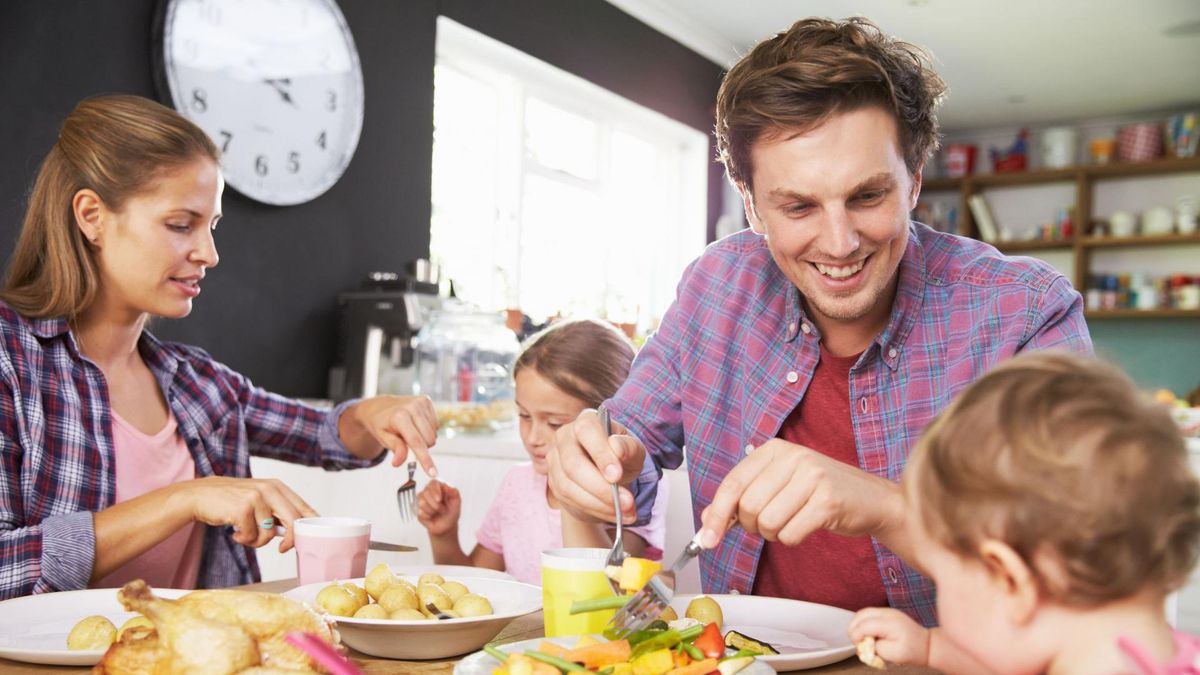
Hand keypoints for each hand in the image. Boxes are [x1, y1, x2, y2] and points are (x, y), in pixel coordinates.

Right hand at [173, 476, 317, 551]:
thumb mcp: (259, 499)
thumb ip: (277, 512)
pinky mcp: (242, 509)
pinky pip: (252, 536)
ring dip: (257, 541)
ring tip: (245, 534)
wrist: (200, 496)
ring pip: (270, 533)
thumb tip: (299, 533)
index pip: (303, 507)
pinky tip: (235, 533)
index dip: (310, 525)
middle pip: (293, 521)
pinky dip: (244, 540)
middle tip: (282, 549)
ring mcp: (256, 498)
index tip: (309, 539)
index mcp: (278, 487)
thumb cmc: (232, 501)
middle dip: (291, 540)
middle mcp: (269, 489)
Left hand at [347, 395, 438, 473]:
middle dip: (421, 447)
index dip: (425, 459)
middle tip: (407, 442)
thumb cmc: (381, 424)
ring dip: (424, 438)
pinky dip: (427, 429)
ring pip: (434, 434)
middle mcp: (412, 407)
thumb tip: (398, 463)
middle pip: (429, 440)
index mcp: (400, 416)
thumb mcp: (382, 438)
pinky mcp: (427, 400)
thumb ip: (394, 449)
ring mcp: (421, 402)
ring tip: (410, 431)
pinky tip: (416, 424)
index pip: (416, 442)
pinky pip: (435, 425)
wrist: (380, 406)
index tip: (433, 473)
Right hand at [416, 480, 461, 535]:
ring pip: (422, 503)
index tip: (439, 499)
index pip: (432, 483)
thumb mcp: (457, 501)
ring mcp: (421, 501)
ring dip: (432, 511)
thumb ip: (454, 492)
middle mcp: (428, 492)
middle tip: (442, 509)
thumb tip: (446, 486)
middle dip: (435, 504)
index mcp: (438, 488)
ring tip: (437, 512)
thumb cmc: (451, 513)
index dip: (435, 490)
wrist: (447, 526)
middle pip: (425, 492)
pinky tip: (431, 517)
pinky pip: (420, 512)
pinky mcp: (418, 511)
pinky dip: (428, 517)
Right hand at [546, 408, 645, 523]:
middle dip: (600, 488)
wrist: (609, 474)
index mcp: (585, 422)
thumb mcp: (633, 450)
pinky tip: (614, 513)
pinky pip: (570, 500)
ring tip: (626, 512)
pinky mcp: (553, 483)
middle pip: (572, 464)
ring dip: (599, 504)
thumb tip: (616, 447)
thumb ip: (629, 447)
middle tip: (627, 503)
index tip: (617, 476)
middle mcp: (564, 437)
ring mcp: (555, 461)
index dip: (600, 453)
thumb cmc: (621, 456)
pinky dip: (595, 510)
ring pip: (568, 487)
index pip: (586, 431)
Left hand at [698, 438, 903, 548]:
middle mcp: (793, 457)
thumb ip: (742, 499)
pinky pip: (790, 534)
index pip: (733, 483)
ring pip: (768, 523)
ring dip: (774, 534)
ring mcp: (813, 477)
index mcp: (775, 449)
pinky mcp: (828, 501)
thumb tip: (708, 520)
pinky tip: (806, 527)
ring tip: (791, 522)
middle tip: (769, 523)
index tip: (707, 538)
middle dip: (753, 526)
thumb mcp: (779, 486)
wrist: (872, 499)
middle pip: (748, 507)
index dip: (717, 514)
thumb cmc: (822, 492)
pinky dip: (792, 540)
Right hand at [848, 607, 930, 666]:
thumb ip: (876, 648)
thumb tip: (865, 643)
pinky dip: (863, 622)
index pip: (865, 624)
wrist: (926, 644)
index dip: (856, 635)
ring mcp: (887, 611)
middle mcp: (887, 613)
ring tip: (860, 637)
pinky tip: (866, 632)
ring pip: (863, 612)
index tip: (858, 645)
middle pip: (861, 614)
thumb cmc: (912, 651)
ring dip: (857, 624)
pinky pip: (868, 613)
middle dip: (853, 628)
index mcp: (890, 623)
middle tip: (856, 642)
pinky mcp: (886, 613)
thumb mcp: (893, 654)